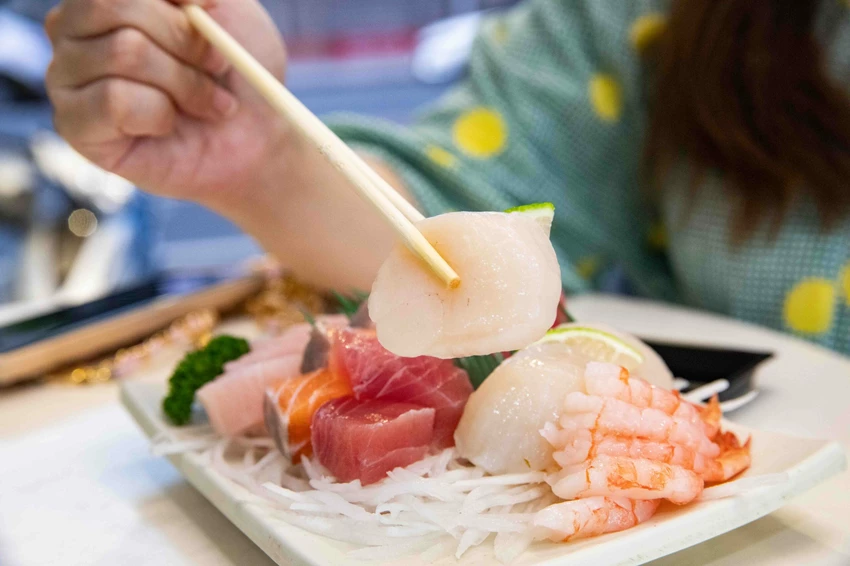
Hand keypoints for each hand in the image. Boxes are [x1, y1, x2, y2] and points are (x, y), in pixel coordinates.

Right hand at [45, 0, 286, 205]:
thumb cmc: (238, 74)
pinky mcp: (74, 124)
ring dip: (184, 83)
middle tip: (219, 66)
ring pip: (123, 53)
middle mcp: (71, 27)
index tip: (213, 6)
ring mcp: (65, 75)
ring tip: (209, 104)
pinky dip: (160, 114)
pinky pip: (114, 100)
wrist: (256, 142)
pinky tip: (170, 126)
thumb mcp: (227, 11)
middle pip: (114, 6)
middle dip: (184, 40)